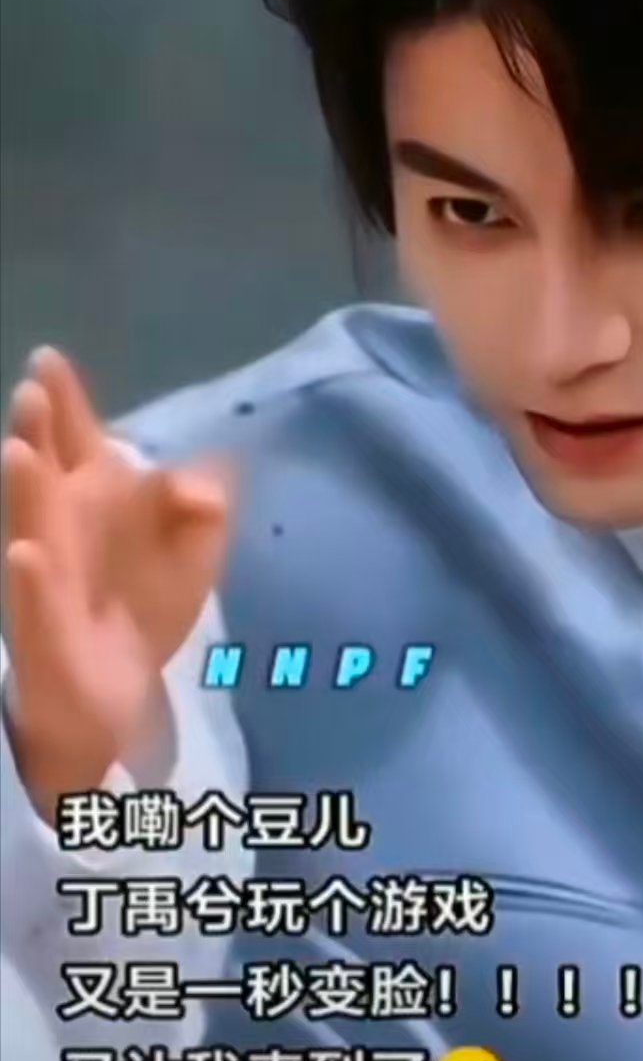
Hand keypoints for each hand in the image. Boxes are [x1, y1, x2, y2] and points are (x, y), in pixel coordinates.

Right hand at [1, 348, 232, 819]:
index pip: (78, 446)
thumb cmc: (141, 610)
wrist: (114, 700)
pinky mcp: (47, 637)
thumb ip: (201, 513)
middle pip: (45, 476)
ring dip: (24, 492)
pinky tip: (28, 552)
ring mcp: (49, 583)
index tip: (49, 360)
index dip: (65, 406)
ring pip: (30, 530)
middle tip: (31, 392)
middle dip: (38, 435)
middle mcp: (63, 534)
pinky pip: (36, 608)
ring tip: (17, 450)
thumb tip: (205, 483)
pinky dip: (33, 581)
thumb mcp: (189, 557)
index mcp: (93, 505)